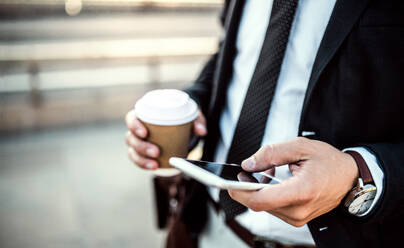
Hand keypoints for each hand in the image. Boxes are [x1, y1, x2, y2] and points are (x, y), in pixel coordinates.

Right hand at [125, 108, 206, 169]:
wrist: (181, 124)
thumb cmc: (181, 116)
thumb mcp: (191, 114)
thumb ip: (197, 120)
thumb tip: (202, 131)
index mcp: (144, 114)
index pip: (131, 118)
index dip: (134, 126)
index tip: (145, 133)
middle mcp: (138, 128)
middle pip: (131, 138)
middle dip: (142, 147)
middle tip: (156, 152)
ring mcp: (139, 141)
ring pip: (133, 151)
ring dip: (142, 159)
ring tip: (155, 164)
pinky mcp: (143, 152)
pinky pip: (139, 160)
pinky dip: (144, 165)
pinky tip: (154, 167)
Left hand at [228, 137, 358, 226]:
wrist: (351, 179)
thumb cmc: (329, 162)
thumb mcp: (300, 147)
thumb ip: (271, 153)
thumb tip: (248, 164)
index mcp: (301, 191)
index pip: (260, 200)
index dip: (240, 191)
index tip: (230, 181)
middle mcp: (299, 210)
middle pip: (259, 203)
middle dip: (247, 186)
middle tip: (247, 169)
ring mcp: (298, 218)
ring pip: (264, 206)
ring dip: (258, 189)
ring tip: (266, 171)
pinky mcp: (297, 219)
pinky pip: (273, 208)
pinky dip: (267, 194)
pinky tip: (272, 181)